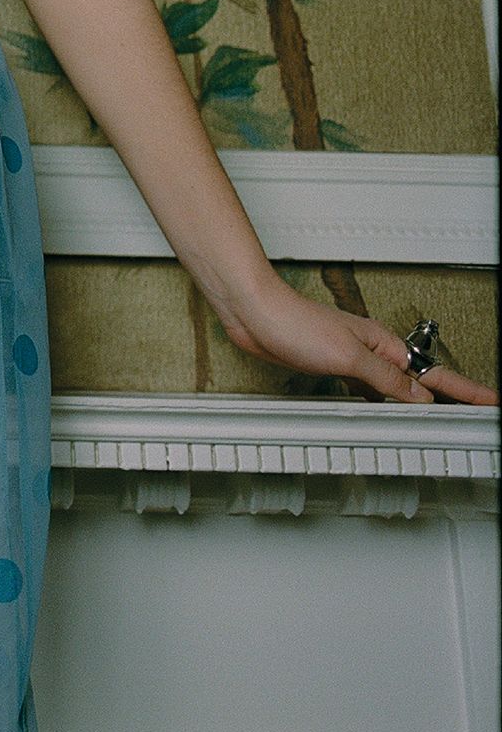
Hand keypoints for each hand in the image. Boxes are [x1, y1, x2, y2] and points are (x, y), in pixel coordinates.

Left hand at [226, 278, 497, 405]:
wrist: (254, 312)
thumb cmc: (294, 321)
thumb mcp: (350, 356)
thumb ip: (387, 380)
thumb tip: (421, 398)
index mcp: (385, 346)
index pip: (435, 374)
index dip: (467, 391)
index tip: (492, 401)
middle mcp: (373, 351)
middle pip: (420, 382)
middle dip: (449, 398)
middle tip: (475, 414)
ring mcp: (353, 359)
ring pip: (393, 388)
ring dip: (414, 402)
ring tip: (439, 419)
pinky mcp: (331, 366)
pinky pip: (367, 390)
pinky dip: (381, 402)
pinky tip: (382, 411)